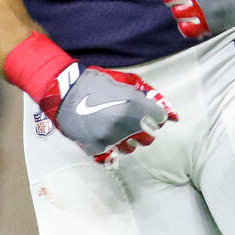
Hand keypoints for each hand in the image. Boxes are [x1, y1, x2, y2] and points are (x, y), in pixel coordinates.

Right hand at [53, 66, 176, 164]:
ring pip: (131, 148)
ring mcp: (110, 137)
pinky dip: (111, 146)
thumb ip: (146, 93)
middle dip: (145, 130)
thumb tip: (169, 111)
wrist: (65, 92)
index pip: (160, 118)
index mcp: (133, 104)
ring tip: (117, 129)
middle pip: (148, 138)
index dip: (156, 115)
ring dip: (128, 140)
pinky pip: (112, 154)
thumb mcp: (124, 80)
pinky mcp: (97, 147)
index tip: (151, 114)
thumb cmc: (95, 82)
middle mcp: (124, 123)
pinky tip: (106, 135)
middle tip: (135, 123)